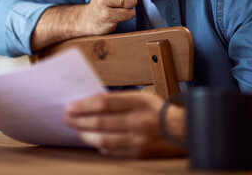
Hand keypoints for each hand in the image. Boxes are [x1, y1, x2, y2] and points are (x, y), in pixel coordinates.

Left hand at [63, 91, 185, 157]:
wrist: (185, 132)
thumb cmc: (158, 111)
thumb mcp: (142, 97)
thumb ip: (118, 100)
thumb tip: (89, 103)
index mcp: (139, 102)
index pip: (104, 103)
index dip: (83, 105)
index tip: (70, 105)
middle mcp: (139, 121)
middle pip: (100, 121)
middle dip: (78, 120)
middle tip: (66, 117)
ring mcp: (139, 140)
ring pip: (103, 139)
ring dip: (84, 134)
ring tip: (75, 130)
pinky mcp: (139, 154)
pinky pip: (112, 150)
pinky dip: (99, 145)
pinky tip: (92, 140)